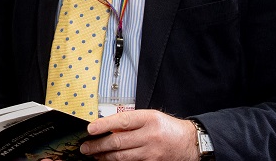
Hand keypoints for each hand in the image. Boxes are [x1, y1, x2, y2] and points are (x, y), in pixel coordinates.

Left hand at [78, 109, 198, 160]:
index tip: (90, 129)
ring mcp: (152, 152)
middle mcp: (150, 136)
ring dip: (104, 157)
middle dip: (98, 146)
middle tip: (85, 147)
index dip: (103, 125)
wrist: (190, 143)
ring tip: (94, 155)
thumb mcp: (150, 117)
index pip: (121, 121)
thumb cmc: (167, 128)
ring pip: (122, 157)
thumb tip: (107, 127)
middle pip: (118, 142)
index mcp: (149, 119)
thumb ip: (131, 121)